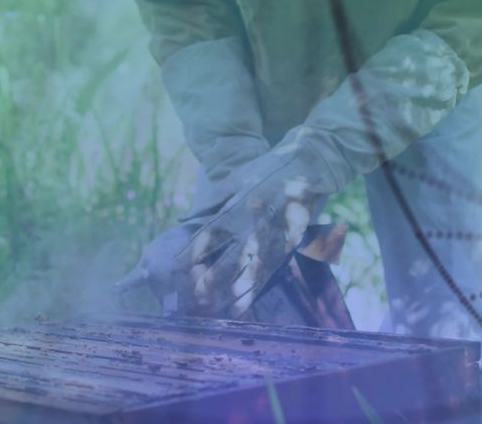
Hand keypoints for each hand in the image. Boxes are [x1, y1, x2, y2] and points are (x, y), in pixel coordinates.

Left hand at [175, 152, 329, 318]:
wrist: (305, 172)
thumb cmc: (265, 172)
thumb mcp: (233, 181)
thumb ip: (209, 204)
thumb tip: (182, 219)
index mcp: (233, 212)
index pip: (205, 240)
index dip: (188, 257)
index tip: (176, 268)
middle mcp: (249, 233)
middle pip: (223, 267)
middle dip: (205, 285)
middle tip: (192, 295)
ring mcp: (267, 245)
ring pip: (243, 280)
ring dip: (224, 297)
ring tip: (208, 307)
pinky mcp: (281, 253)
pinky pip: (262, 282)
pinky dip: (247, 298)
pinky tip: (234, 309)